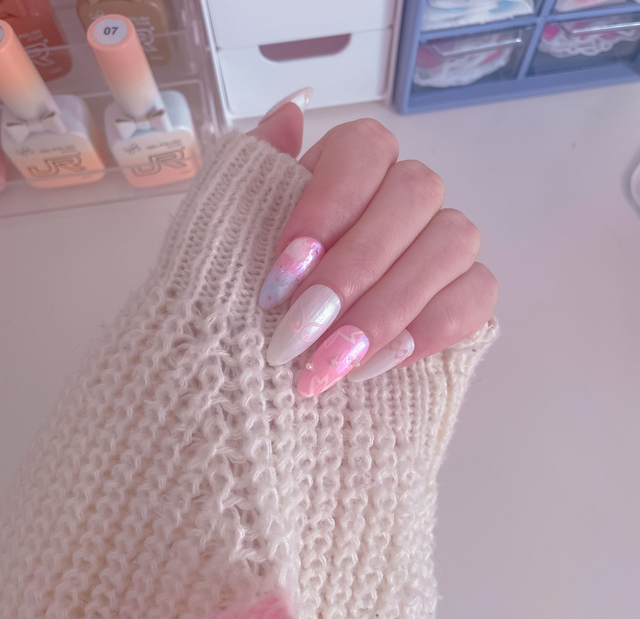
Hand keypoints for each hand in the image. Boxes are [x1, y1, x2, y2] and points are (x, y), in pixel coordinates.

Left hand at [250, 90, 497, 396]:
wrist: (258, 356)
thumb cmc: (243, 288)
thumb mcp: (227, 230)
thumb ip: (255, 169)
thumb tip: (291, 111)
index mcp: (350, 168)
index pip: (365, 149)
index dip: (329, 204)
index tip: (283, 272)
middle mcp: (404, 195)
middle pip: (414, 194)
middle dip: (355, 268)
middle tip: (301, 330)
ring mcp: (442, 242)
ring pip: (453, 242)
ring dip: (388, 307)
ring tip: (333, 361)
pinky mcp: (465, 293)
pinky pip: (476, 297)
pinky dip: (429, 331)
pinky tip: (376, 364)